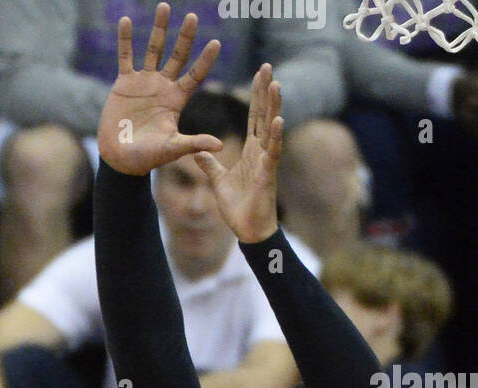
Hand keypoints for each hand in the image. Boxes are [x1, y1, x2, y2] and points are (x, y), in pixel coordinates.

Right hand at [97, 3, 222, 176]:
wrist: (119, 159)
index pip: (195, 75)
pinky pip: (125, 57)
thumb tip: (220, 145)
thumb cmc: (147, 158)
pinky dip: (125, 40)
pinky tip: (126, 20)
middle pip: (177, 56)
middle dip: (185, 37)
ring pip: (153, 50)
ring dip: (158, 29)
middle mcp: (163, 87)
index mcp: (176, 100)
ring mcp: (144, 82)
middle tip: (193, 17)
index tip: (216, 42)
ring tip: (164, 6)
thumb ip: (193, 143)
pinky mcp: (124, 83)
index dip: (205, 60)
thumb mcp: (172, 149)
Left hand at [191, 63, 283, 244]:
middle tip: (267, 66)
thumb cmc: (238, 207)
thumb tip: (198, 151)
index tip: (259, 74)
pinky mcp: (268, 174)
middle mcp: (261, 151)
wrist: (248, 231)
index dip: (255, 96)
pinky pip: (273, 152)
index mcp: (251, 150)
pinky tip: (279, 120)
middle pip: (264, 115)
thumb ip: (210, 164)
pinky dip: (276, 137)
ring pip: (271, 129)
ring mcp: (266, 161)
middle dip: (265, 91)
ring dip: (274, 107)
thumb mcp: (218, 181)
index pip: (253, 117)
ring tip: (275, 84)